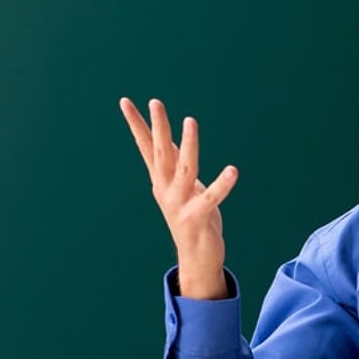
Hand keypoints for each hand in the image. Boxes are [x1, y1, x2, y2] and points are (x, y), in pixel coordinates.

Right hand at [120, 97, 236, 298]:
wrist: (195, 258)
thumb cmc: (191, 217)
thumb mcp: (180, 187)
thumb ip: (173, 164)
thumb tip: (168, 138)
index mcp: (161, 180)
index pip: (146, 146)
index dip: (136, 124)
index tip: (125, 101)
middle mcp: (166, 189)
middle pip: (161, 152)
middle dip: (158, 127)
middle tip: (155, 102)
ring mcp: (180, 204)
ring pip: (185, 168)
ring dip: (188, 145)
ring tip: (190, 121)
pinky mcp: (198, 217)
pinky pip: (211, 197)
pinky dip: (222, 184)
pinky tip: (232, 170)